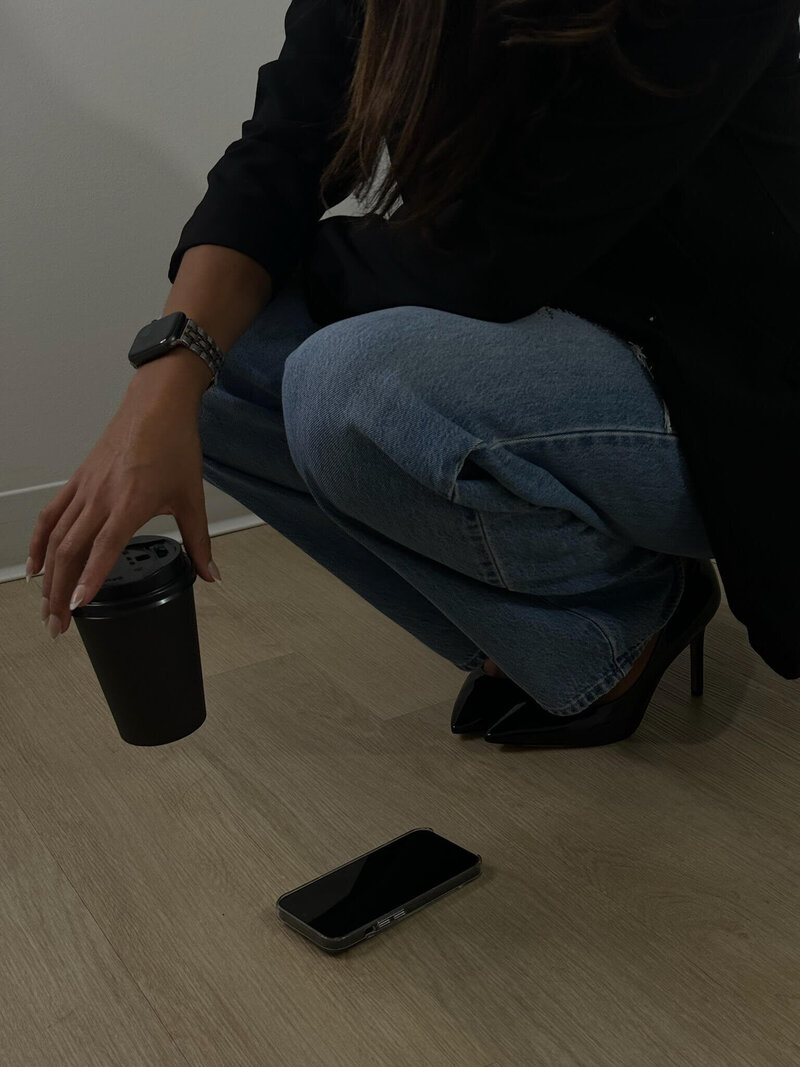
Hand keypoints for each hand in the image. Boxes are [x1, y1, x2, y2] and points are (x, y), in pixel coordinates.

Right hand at [28, 380, 218, 636]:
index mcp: (131, 502)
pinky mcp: (78, 480)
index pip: (104, 548)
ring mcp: (85, 488)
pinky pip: (51, 515)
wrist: (157, 405)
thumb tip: (211, 574)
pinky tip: (36, 566)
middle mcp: (101, 497)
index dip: (89, 579)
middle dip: (60, 591)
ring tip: (45, 605)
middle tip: (58, 625)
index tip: (77, 607)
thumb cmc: (175, 445)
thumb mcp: (192, 497)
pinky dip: (39, 542)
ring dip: (48, 574)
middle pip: (70, 550)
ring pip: (55, 536)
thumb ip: (199, 541)